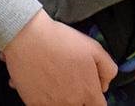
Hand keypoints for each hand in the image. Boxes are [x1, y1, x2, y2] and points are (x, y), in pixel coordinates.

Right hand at [1, 10, 115, 105]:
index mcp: (88, 92)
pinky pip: (42, 105)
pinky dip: (41, 96)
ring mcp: (52, 104)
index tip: (87, 90)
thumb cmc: (59, 39)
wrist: (27, 36)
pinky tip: (39, 82)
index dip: (94, 97)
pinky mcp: (33, 103)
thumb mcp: (94, 48)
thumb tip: (104, 85)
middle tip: (68, 80)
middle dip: (77, 97)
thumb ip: (108, 69)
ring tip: (52, 80)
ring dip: (59, 97)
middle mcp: (72, 102)